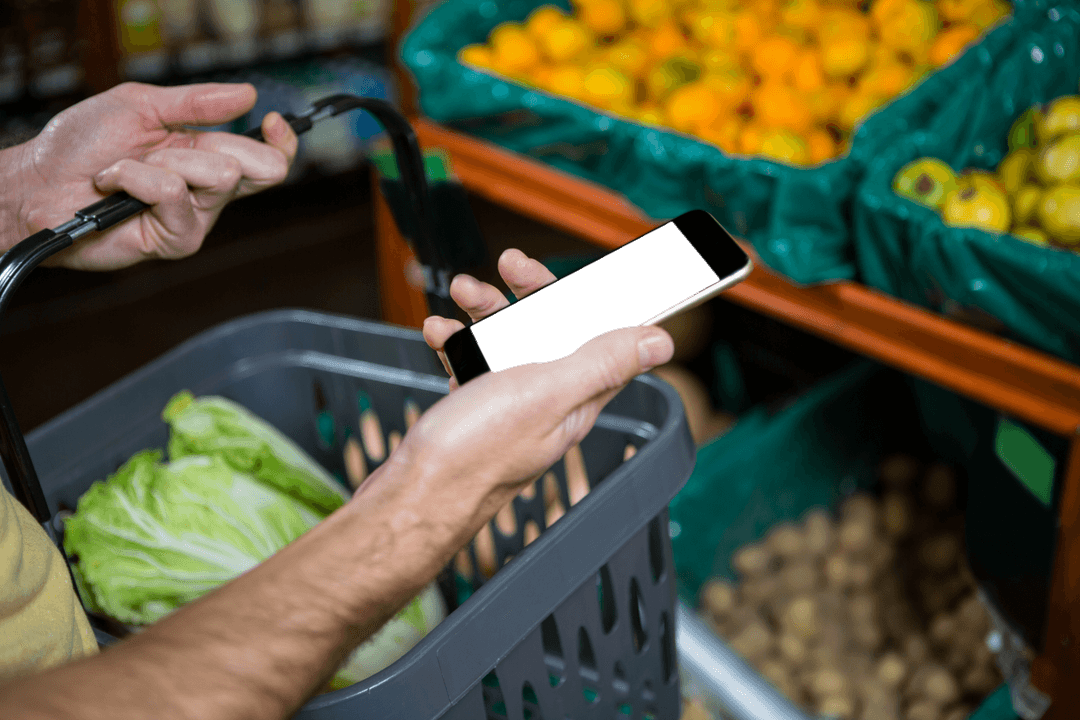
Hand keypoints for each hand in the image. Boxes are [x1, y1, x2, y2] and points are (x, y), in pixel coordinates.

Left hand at [2, 82, 297, 270]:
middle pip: (260, 168)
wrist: (38, 184)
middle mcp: (210, 192)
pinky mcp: (179, 239)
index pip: (268, 158)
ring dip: (164, 161)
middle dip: (218, 147)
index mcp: (209, 157)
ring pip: (218, 176)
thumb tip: (247, 95)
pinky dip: (136, 178)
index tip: (273, 121)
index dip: (282, 143)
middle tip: (170, 150)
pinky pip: (175, 193)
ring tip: (126, 168)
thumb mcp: (141, 105)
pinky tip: (113, 186)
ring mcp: (197, 218)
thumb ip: (195, 102)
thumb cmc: (81, 146)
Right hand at [356, 249, 674, 574]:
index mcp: (577, 397)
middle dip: (530, 292)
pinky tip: (439, 335)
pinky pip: (473, 362)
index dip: (591, 296)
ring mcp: (509, 405)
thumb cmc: (476, 454)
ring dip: (486, 310)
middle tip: (509, 263)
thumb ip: (601, 363)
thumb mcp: (546, 394)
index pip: (600, 334)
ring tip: (461, 292)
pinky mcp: (475, 409)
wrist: (413, 497)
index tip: (584, 268)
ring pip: (508, 341)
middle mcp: (549, 401)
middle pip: (552, 331)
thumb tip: (660, 343)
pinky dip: (458, 342)